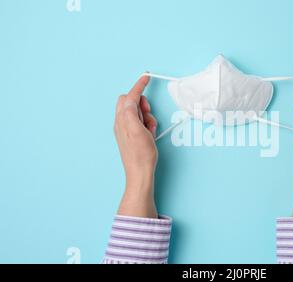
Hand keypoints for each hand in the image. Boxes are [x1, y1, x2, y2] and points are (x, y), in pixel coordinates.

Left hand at [114, 75, 158, 217]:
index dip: (139, 86)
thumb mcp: (138, 130)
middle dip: (143, 105)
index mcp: (122, 119)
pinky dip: (146, 124)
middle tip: (149, 116)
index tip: (147, 77)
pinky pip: (138, 121)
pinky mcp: (130, 134)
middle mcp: (121, 122)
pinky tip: (149, 134)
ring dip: (146, 117)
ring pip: (137, 111)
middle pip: (131, 101)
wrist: (140, 172)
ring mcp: (125, 128)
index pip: (130, 96)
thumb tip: (131, 99)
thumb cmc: (141, 154)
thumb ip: (132, 112)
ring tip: (150, 130)